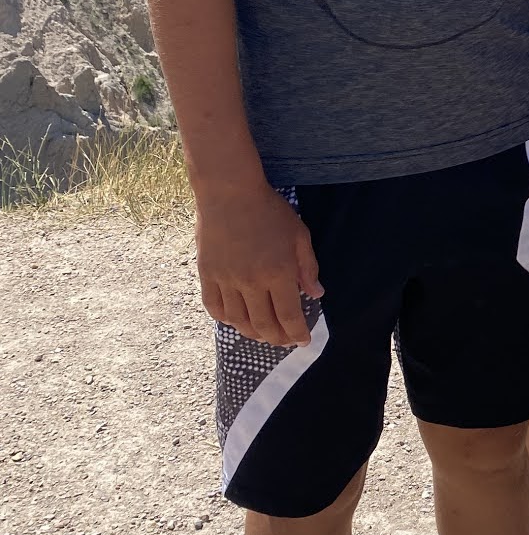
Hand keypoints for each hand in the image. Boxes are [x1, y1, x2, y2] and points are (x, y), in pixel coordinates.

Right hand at [194, 182, 322, 347]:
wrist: (229, 192)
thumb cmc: (269, 210)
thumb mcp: (299, 234)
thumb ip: (308, 267)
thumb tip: (316, 295)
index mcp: (278, 273)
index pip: (289, 316)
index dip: (297, 334)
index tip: (303, 341)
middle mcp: (251, 282)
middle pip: (264, 324)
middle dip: (277, 338)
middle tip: (285, 341)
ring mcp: (226, 280)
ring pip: (238, 321)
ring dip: (252, 333)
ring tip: (263, 334)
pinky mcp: (207, 274)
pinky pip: (215, 307)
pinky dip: (226, 319)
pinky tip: (236, 320)